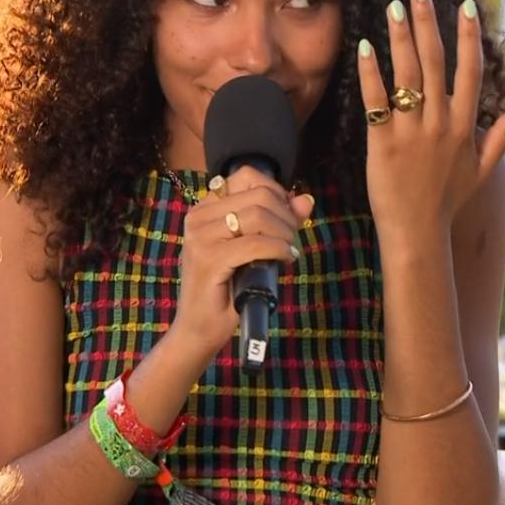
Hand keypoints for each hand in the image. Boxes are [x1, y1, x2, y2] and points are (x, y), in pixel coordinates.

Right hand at [168, 166, 313, 359]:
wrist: (199, 328)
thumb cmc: (227, 288)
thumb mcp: (254, 248)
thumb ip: (278, 221)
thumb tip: (306, 199)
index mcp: (204, 208)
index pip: (246, 176)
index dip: (276, 192)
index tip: (286, 216)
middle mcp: (198, 216)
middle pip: (259, 195)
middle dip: (286, 215)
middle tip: (292, 239)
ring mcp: (201, 237)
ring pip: (258, 215)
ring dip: (284, 233)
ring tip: (288, 249)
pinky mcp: (209, 259)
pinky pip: (256, 243)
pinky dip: (278, 249)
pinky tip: (285, 259)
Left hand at [357, 0, 504, 233]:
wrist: (417, 234)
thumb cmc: (447, 201)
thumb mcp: (482, 169)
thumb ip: (501, 135)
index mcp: (463, 126)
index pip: (469, 72)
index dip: (468, 37)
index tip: (466, 7)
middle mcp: (439, 124)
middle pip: (434, 63)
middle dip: (427, 23)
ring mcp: (411, 132)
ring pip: (406, 76)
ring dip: (400, 38)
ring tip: (393, 7)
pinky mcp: (382, 143)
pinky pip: (376, 102)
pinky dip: (371, 74)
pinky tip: (366, 47)